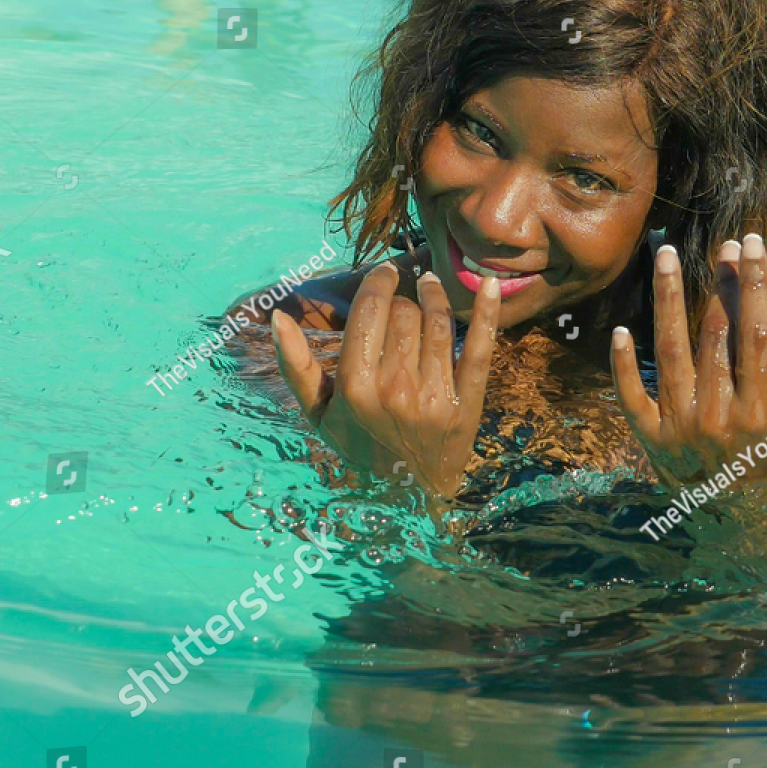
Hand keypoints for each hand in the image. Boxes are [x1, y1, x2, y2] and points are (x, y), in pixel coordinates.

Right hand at [272, 263, 501, 499]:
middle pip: (404, 314)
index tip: (383, 272)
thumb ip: (296, 365)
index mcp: (356, 387)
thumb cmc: (359, 445)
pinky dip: (487, 313)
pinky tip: (489, 284)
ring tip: (428, 285)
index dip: (378, 282)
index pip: (369, 311)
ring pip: (437, 322)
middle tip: (401, 296)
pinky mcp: (467, 403)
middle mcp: (396, 389)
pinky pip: (480, 349)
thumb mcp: (318, 413)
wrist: (406, 495)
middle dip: (402, 297)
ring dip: (433, 295)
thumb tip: (277, 317)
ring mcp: (435, 396)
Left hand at [610, 233, 766, 490]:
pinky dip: (623, 364)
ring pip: (670, 352)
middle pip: (715, 335)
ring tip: (666, 254)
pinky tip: (621, 329)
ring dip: (668, 300)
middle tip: (721, 244)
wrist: (725, 508)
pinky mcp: (648, 435)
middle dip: (718, 284)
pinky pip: (630, 394)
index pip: (758, 335)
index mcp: (759, 412)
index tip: (753, 245)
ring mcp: (678, 426)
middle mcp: (717, 417)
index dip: (755, 286)